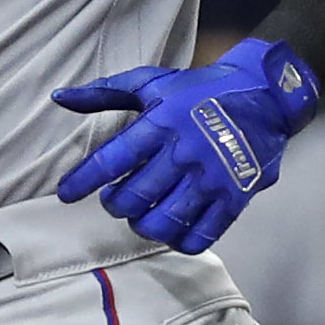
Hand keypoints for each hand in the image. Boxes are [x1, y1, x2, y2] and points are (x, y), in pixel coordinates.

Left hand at [52, 38, 324, 250]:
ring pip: (162, 224)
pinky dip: (179, 241)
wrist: (266, 95)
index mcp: (160, 123)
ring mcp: (211, 178)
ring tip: (143, 215)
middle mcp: (183, 153)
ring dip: (143, 226)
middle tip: (118, 199)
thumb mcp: (152, 83)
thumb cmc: (200, 90)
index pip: (110, 160)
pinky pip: (200, 237)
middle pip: (133, 199)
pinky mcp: (234, 198)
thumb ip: (104, 93)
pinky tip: (173, 229)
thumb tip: (59, 97)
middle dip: (116, 205)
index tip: (65, 194)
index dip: (82, 181)